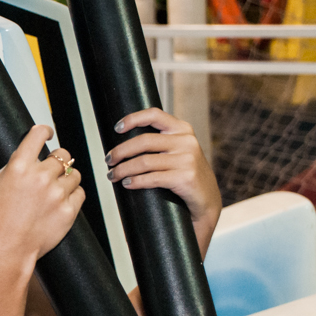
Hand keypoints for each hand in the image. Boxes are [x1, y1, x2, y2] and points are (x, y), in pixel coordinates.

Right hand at [0, 125, 84, 265]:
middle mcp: (41, 178)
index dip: (44, 131)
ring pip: (74, 174)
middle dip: (56, 160)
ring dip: (67, 178)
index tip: (46, 133)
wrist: (7, 250)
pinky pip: (80, 193)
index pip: (39, 134)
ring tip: (55, 187)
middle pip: (62, 155)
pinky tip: (61, 200)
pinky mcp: (69, 211)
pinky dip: (73, 195)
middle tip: (48, 170)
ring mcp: (57, 195)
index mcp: (19, 167)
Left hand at [105, 108, 221, 256]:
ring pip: (144, 162)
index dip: (133, 118)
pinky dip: (135, 181)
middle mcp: (186, 141)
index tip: (117, 128)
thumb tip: (124, 141)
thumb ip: (161, 142)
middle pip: (143, 141)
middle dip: (120, 151)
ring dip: (123, 169)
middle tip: (108, 160)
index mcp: (182, 129)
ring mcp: (187, 160)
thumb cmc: (185, 174)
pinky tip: (127, 184)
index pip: (154, 115)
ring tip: (113, 175)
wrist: (207, 200)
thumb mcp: (178, 151)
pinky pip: (152, 178)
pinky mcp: (186, 178)